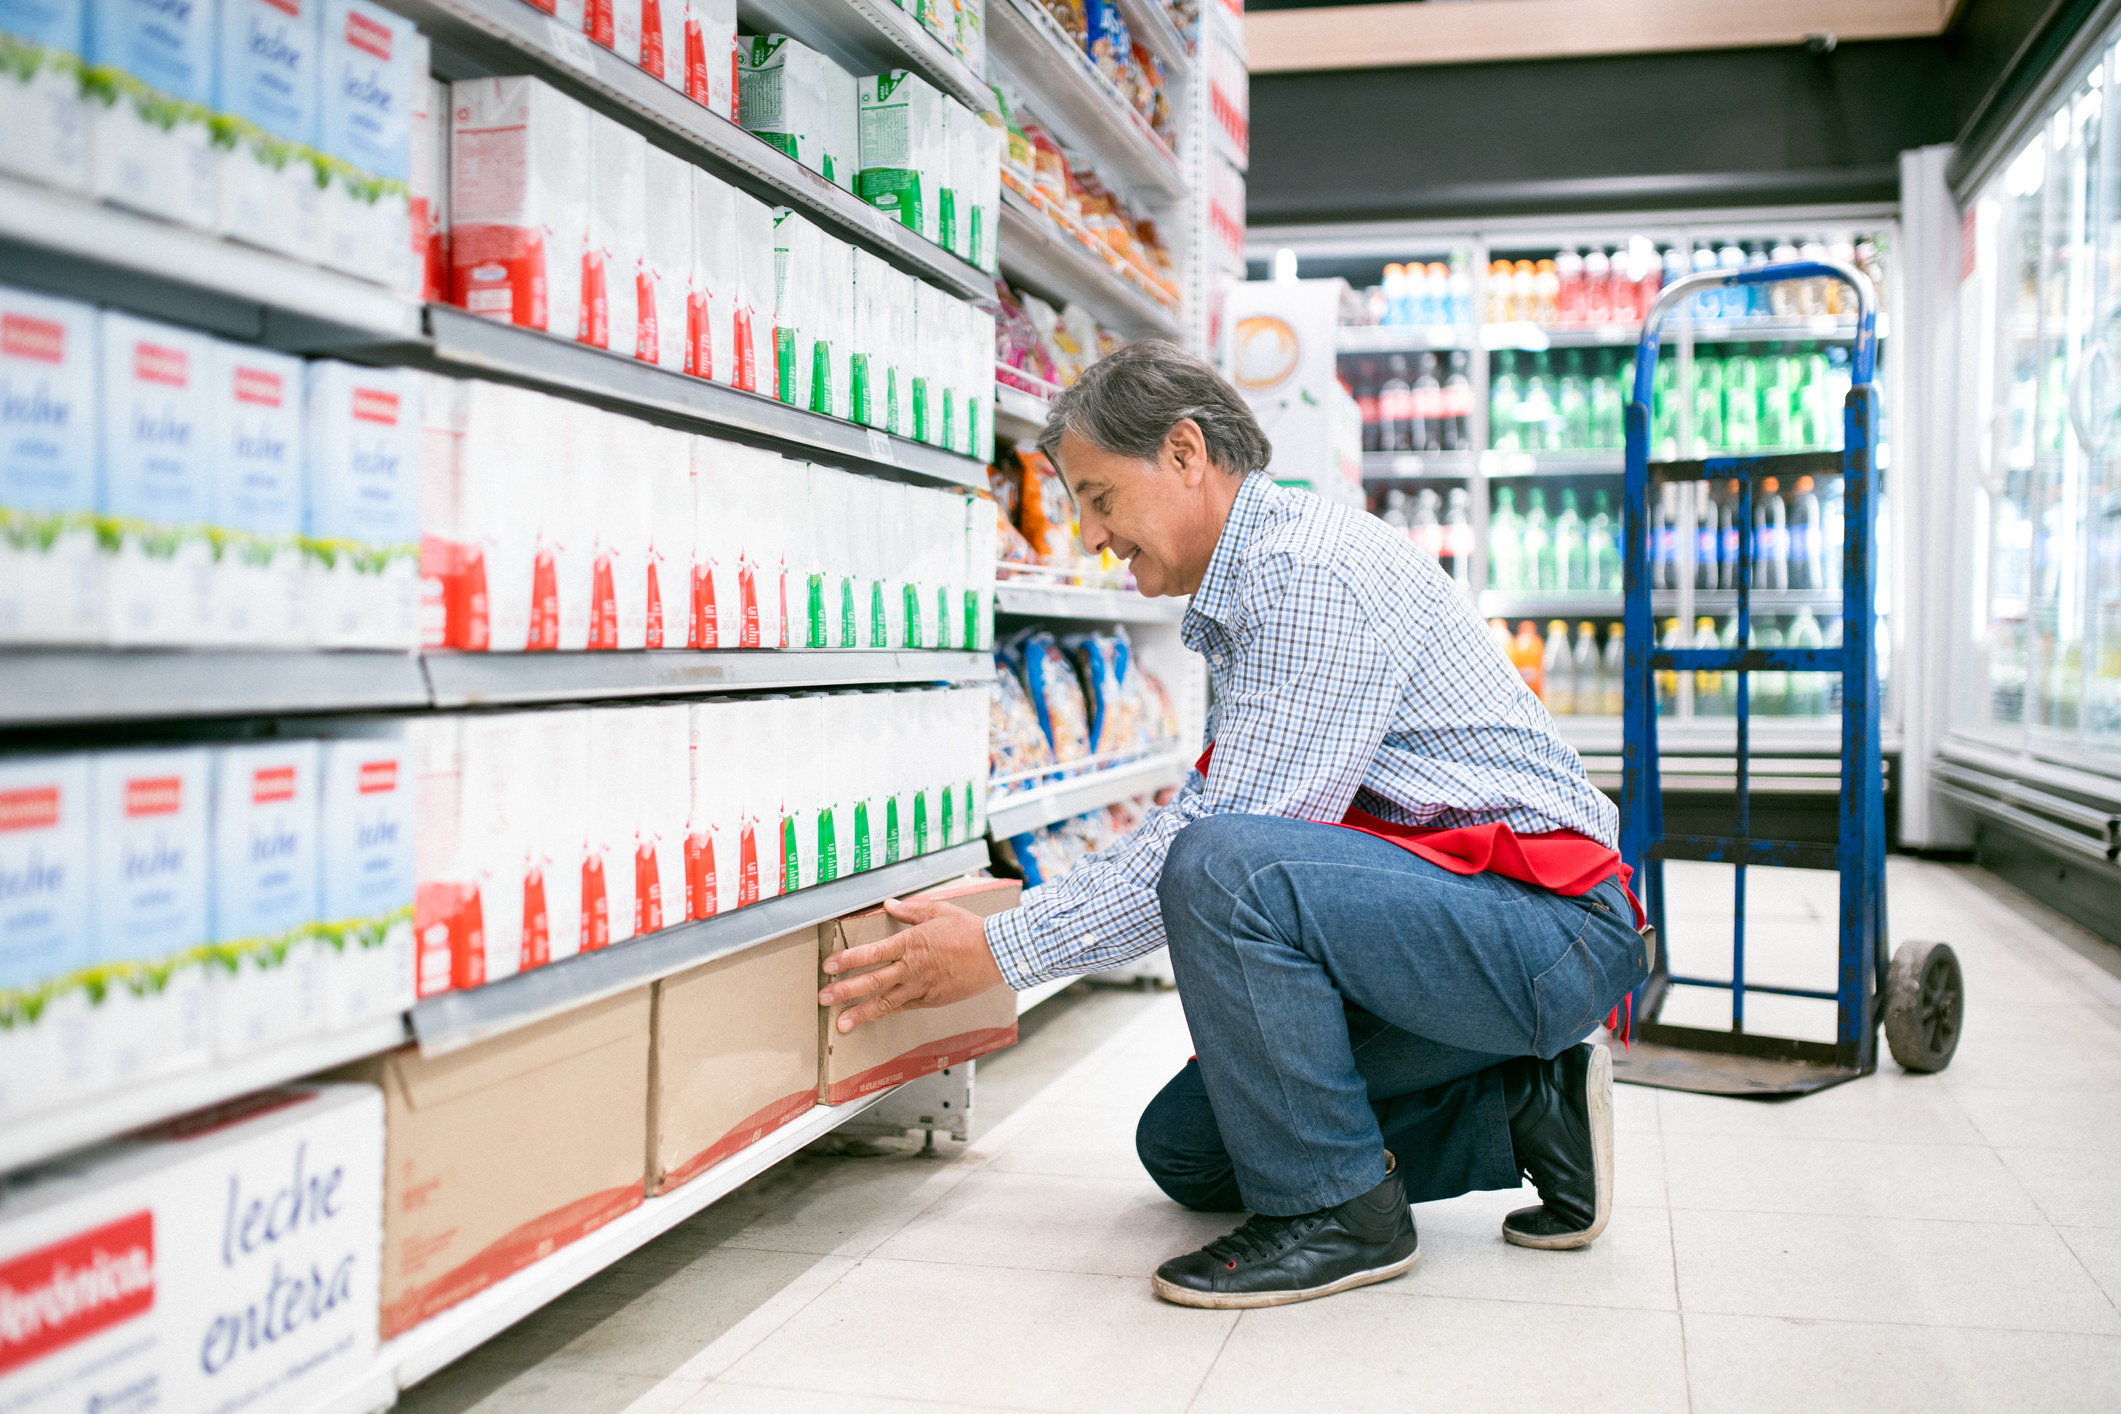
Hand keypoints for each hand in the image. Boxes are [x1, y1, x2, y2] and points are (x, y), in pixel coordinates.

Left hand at [818, 897, 1005, 1033]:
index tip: (829, 966)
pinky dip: (887, 1012)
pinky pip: (904, 1007)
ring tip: (842, 1023)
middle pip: (872, 981)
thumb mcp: (938, 911)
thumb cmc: (968, 931)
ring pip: (886, 1002)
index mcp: (910, 943)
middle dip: (845, 991)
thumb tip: (889, 904)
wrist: (996, 954)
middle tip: (824, 998)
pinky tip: (873, 1017)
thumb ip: (909, 910)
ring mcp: (922, 987)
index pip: (872, 953)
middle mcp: (912, 968)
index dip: (847, 960)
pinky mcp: (932, 1000)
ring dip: (862, 1013)